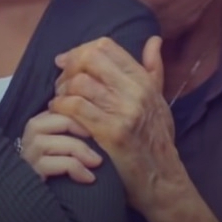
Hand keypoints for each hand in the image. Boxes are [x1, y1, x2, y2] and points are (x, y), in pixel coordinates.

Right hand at [19, 111, 102, 182]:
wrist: (56, 205)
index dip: (80, 110)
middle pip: (52, 119)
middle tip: (99, 138)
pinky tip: (89, 178)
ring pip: (47, 141)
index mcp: (42, 123)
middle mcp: (29, 136)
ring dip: (76, 149)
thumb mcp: (76, 144)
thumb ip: (79, 128)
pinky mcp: (30, 174)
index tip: (101, 122)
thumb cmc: (70, 171)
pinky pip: (49, 164)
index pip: (58, 106)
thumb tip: (101, 111)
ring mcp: (27, 155)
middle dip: (78, 126)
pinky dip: (73, 168)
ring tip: (97, 162)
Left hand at [49, 36, 179, 211]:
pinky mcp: (111, 132)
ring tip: (59, 99)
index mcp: (144, 80)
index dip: (80, 50)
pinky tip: (59, 111)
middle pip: (90, 58)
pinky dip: (61, 106)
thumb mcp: (159, 100)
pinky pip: (76, 107)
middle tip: (61, 81)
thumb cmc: (157, 140)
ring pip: (79, 82)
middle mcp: (136, 91)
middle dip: (69, 67)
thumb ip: (154, 69)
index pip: (106, 46)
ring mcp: (124, 111)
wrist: (162, 181)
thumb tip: (154, 40)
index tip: (66, 62)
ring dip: (62, 89)